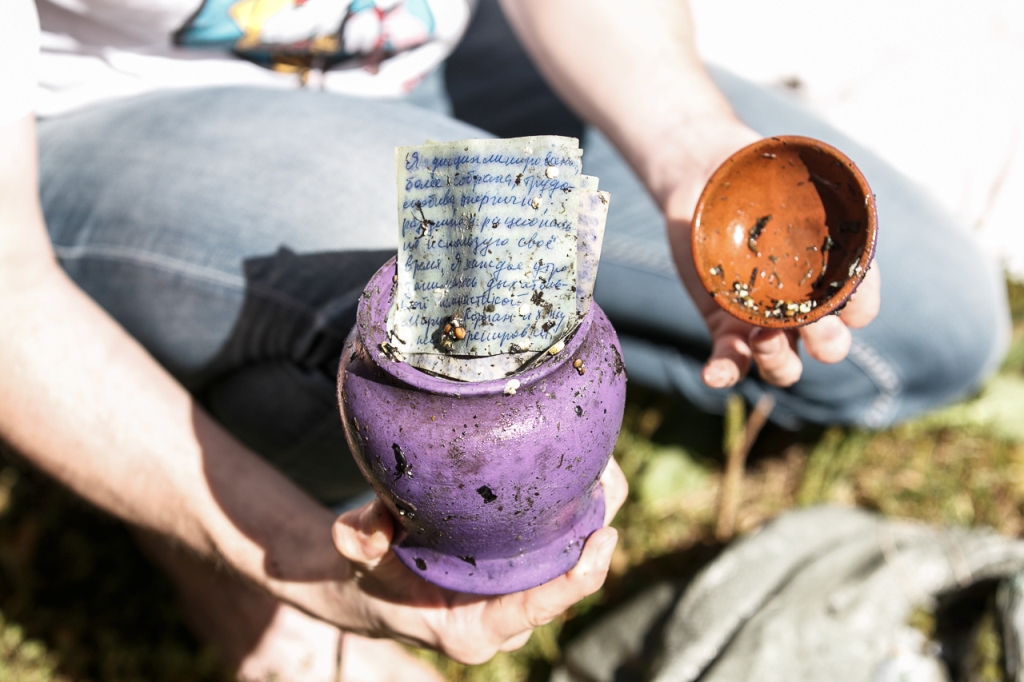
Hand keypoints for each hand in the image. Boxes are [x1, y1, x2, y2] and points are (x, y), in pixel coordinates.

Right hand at [330, 457, 626, 664]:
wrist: (379, 588)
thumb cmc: (373, 575)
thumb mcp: (356, 558)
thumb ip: (358, 541)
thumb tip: (375, 530)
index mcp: (475, 628)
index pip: (535, 608)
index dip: (574, 582)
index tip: (604, 542)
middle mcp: (508, 615)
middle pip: (572, 579)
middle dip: (596, 531)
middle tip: (607, 478)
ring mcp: (520, 593)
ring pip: (575, 556)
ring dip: (594, 513)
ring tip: (603, 464)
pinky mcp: (526, 568)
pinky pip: (565, 540)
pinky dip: (578, 506)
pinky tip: (582, 464)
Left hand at [661, 121, 881, 388]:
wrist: (707, 178)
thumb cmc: (760, 175)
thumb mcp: (796, 175)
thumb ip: (821, 191)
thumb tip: (842, 199)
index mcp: (834, 274)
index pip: (861, 309)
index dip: (859, 311)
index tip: (845, 302)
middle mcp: (804, 305)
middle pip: (830, 347)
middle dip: (828, 344)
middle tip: (811, 325)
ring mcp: (763, 320)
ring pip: (785, 365)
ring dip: (779, 361)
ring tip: (762, 337)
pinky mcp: (723, 326)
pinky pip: (729, 363)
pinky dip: (723, 374)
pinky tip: (712, 375)